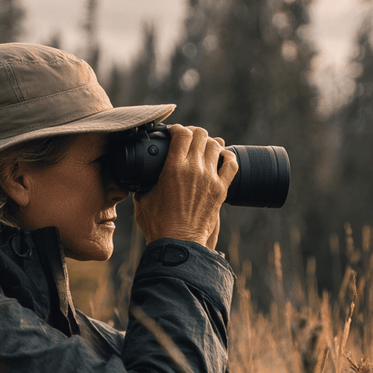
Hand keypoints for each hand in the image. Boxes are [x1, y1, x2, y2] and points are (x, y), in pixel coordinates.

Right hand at [133, 125, 237, 249]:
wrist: (179, 243)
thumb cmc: (158, 224)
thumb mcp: (142, 199)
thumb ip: (143, 184)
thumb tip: (141, 178)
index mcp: (174, 168)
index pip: (182, 134)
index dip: (177, 129)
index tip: (173, 133)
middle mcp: (194, 169)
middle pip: (201, 135)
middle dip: (193, 133)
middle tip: (188, 139)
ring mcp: (210, 179)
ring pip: (215, 145)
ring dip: (208, 143)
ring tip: (202, 147)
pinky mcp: (221, 190)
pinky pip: (231, 165)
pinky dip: (227, 157)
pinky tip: (221, 157)